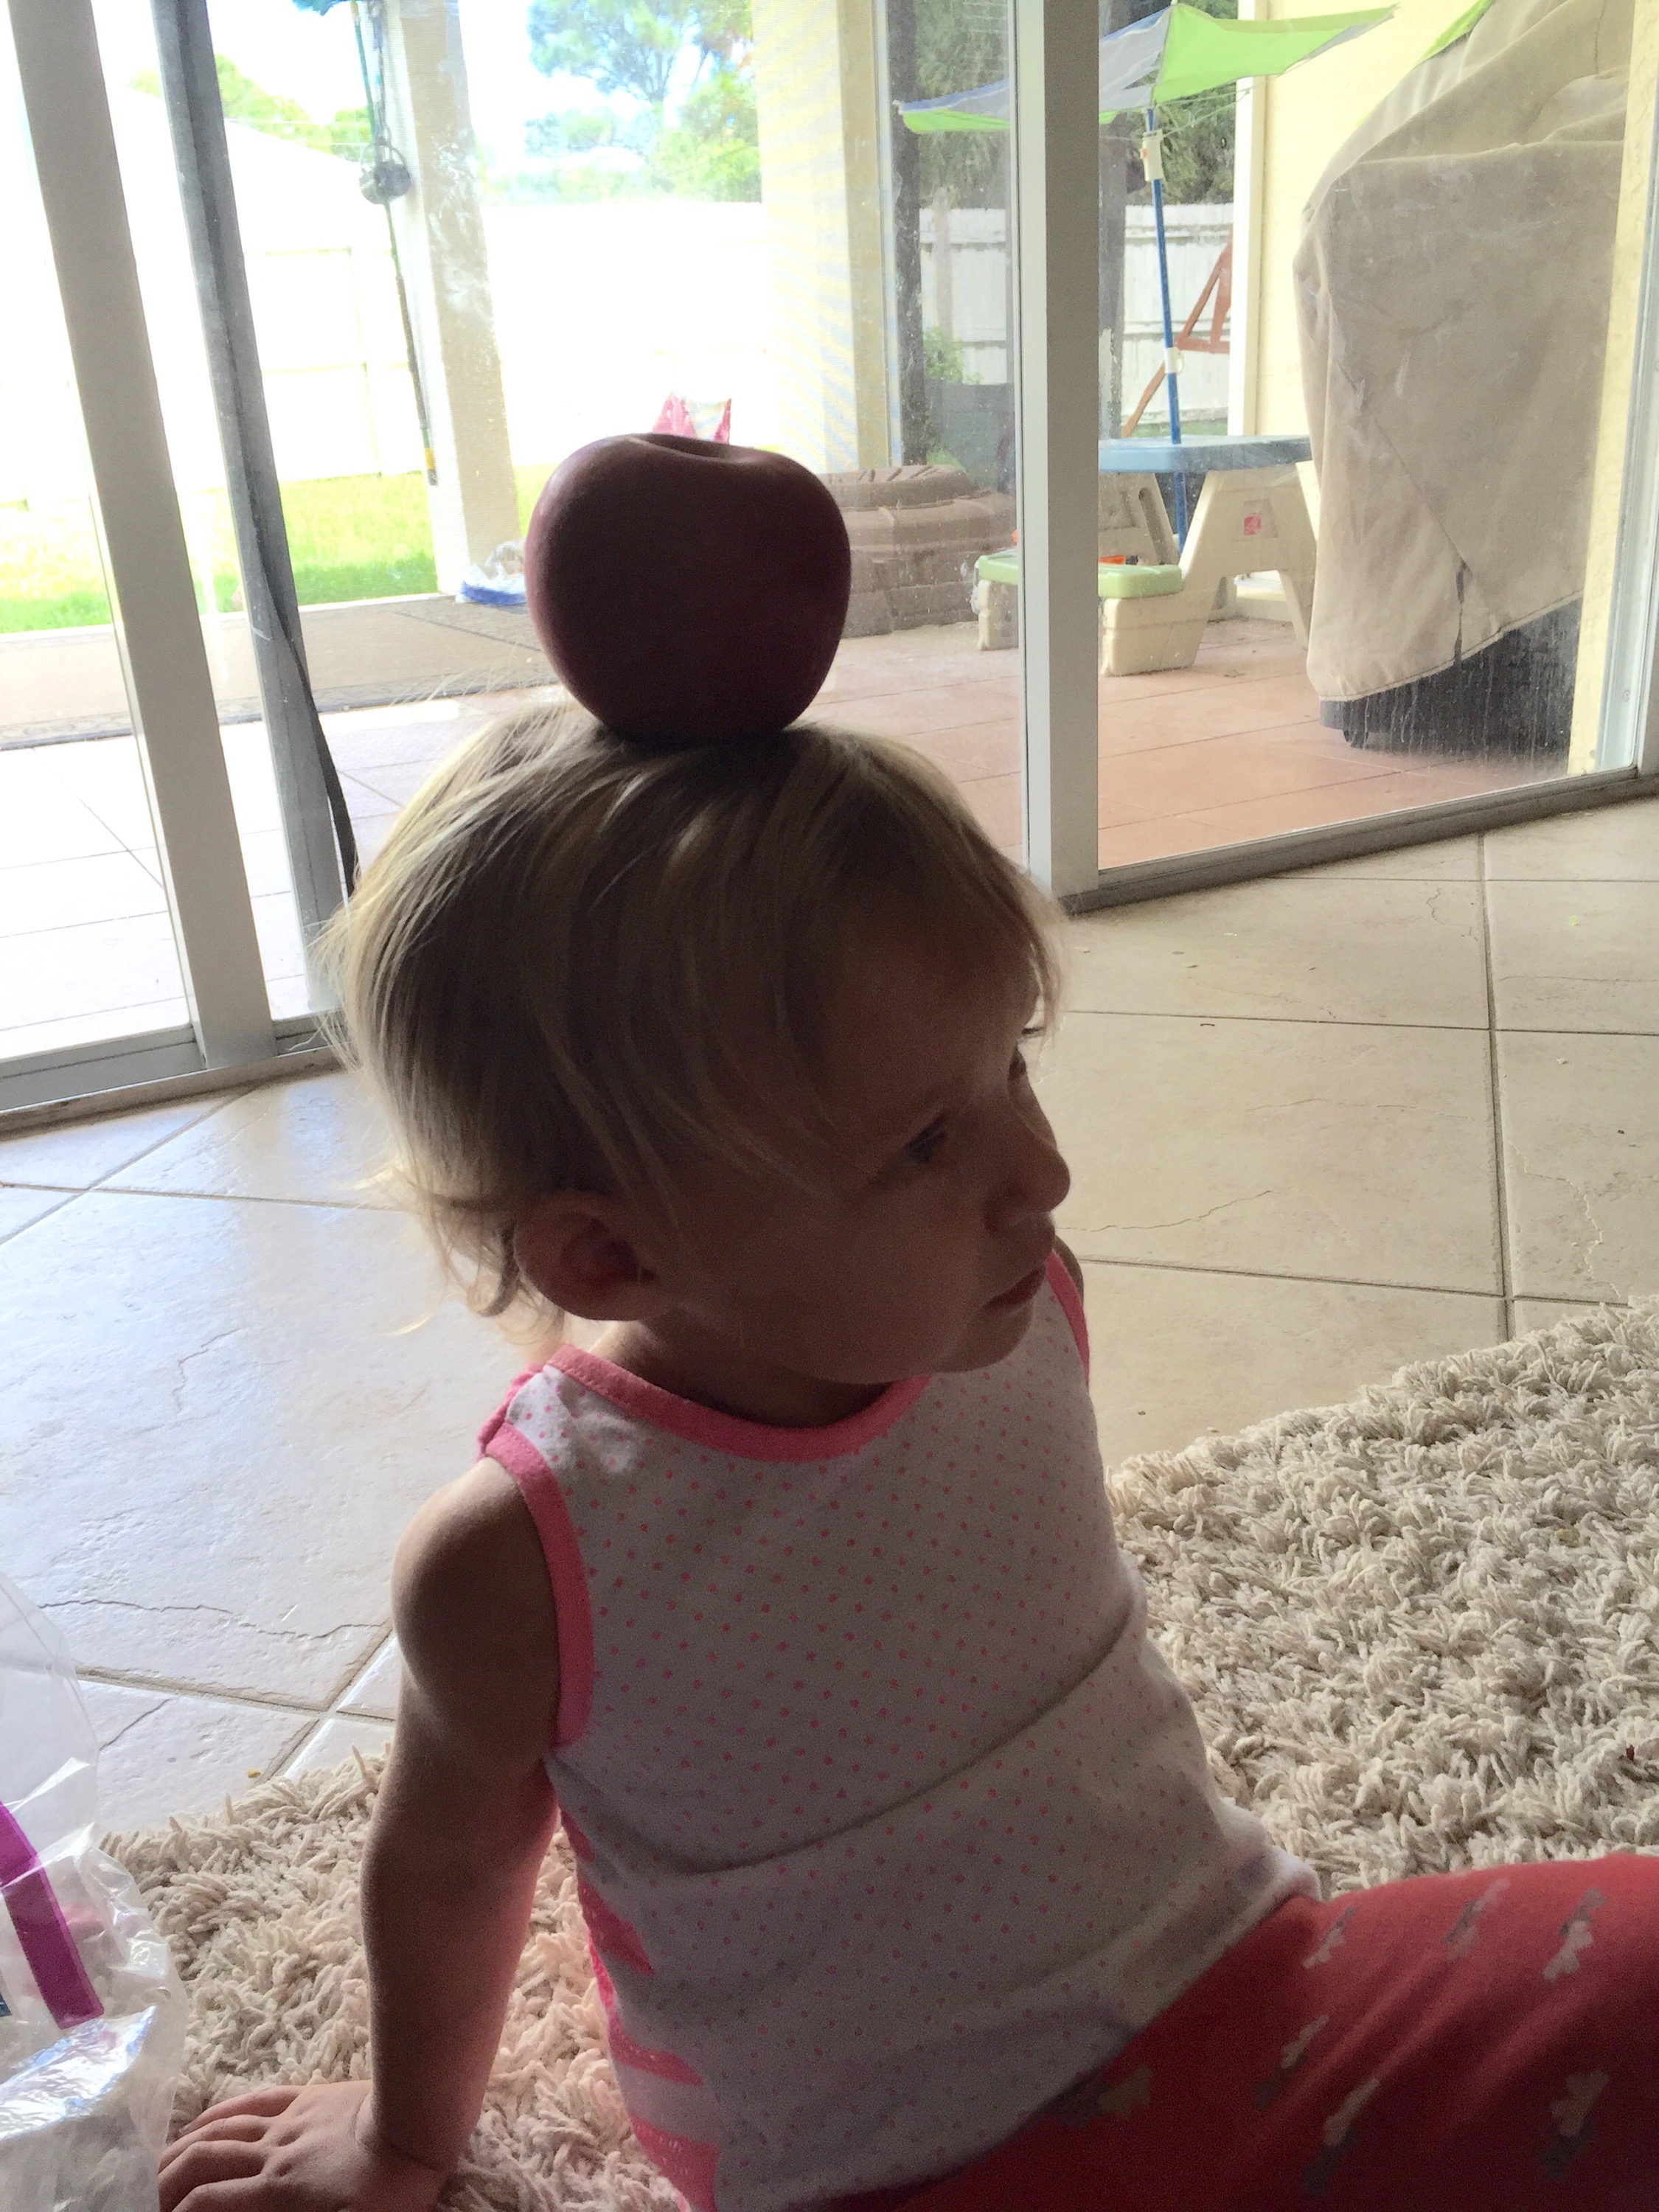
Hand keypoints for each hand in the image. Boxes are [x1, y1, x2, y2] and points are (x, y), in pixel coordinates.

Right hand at [158, 2079, 449, 2211]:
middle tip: (143, 2199)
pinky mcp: (306, 2098)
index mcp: (277, 2190)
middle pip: (200, 2162)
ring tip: (159, 2165)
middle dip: (164, 2182)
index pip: (205, 2205)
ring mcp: (287, 2121)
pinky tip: (202, 2122)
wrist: (420, 2123)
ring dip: (182, 2147)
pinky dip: (217, 2114)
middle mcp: (271, 2153)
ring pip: (219, 2129)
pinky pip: (250, 2102)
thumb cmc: (390, 2191)